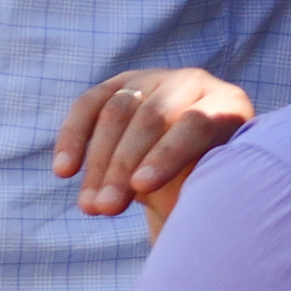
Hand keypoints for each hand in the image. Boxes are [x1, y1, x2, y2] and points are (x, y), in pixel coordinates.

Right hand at [55, 67, 253, 225]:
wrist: (190, 168)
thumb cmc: (207, 186)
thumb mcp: (210, 190)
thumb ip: (194, 191)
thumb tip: (170, 210)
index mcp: (227, 105)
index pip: (195, 123)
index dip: (167, 154)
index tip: (141, 188)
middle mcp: (192, 83)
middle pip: (152, 117)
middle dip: (124, 164)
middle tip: (106, 207)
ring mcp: (153, 79)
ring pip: (116, 112)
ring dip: (97, 162)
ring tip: (89, 206)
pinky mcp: (118, 84)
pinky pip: (87, 106)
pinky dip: (72, 138)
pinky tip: (63, 171)